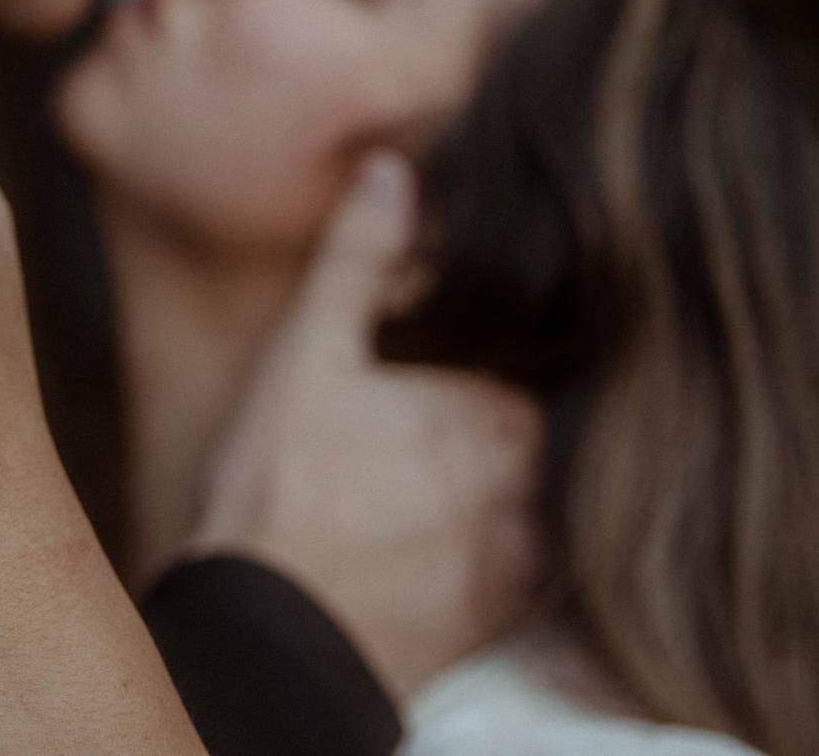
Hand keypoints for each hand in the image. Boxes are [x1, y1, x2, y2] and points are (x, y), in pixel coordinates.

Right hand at [188, 152, 544, 699]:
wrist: (274, 646)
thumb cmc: (284, 495)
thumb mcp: (307, 354)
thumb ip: (359, 258)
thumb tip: (392, 172)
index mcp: (506, 409)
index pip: (539, 345)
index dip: (492, 335)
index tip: (441, 339)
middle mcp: (541, 483)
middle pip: (544, 414)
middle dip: (500, 397)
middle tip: (429, 398)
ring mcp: (529, 555)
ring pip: (540, 482)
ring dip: (504, 468)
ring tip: (428, 464)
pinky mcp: (506, 612)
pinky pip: (527, 550)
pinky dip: (497, 528)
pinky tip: (436, 522)